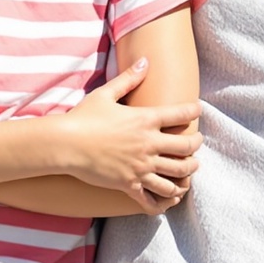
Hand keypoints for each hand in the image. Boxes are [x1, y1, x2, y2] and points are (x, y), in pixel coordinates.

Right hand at [52, 57, 201, 205]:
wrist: (65, 144)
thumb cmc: (84, 117)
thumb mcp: (106, 93)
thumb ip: (129, 79)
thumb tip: (145, 60)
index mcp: (145, 119)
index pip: (181, 114)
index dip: (193, 111)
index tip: (197, 110)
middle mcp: (148, 144)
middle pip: (186, 148)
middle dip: (196, 146)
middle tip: (197, 143)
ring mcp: (140, 167)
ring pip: (176, 176)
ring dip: (187, 174)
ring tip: (189, 172)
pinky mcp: (129, 185)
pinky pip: (153, 200)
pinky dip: (165, 202)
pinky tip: (170, 200)